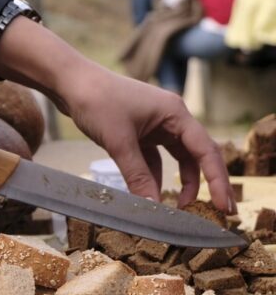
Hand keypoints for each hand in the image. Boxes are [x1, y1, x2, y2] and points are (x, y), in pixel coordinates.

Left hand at [66, 68, 235, 212]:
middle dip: (204, 183)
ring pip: (175, 158)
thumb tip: (153, 206)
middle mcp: (170, 118)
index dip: (217, 180)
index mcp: (175, 114)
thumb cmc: (97, 102)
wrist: (71, 83)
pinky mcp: (137, 132)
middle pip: (196, 155)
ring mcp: (154, 125)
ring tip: (177, 207)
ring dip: (177, 181)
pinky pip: (153, 158)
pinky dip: (153, 176)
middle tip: (213, 211)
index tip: (223, 205)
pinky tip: (149, 194)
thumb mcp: (119, 142)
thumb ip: (137, 175)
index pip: (206, 151)